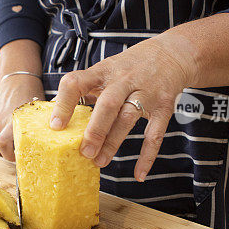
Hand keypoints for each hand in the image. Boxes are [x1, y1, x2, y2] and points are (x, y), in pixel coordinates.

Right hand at [0, 75, 44, 160]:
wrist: (16, 76)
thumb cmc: (32, 91)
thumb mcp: (36, 111)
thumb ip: (36, 126)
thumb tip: (47, 142)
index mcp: (12, 120)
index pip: (5, 146)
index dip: (12, 157)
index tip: (21, 160)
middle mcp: (0, 121)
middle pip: (5, 145)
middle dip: (14, 149)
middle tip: (26, 151)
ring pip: (2, 137)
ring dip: (11, 138)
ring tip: (24, 133)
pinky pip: (0, 130)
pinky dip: (8, 130)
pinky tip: (17, 124)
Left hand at [50, 37, 195, 180]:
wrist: (172, 53)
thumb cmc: (130, 66)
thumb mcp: (106, 69)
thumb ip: (87, 90)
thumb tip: (59, 117)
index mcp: (103, 71)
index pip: (77, 82)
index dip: (64, 103)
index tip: (56, 125)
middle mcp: (124, 80)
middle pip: (108, 104)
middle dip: (95, 129)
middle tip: (83, 152)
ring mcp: (146, 92)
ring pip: (128, 118)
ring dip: (113, 142)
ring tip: (100, 162)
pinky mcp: (164, 106)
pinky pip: (155, 134)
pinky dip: (147, 156)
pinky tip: (138, 174)